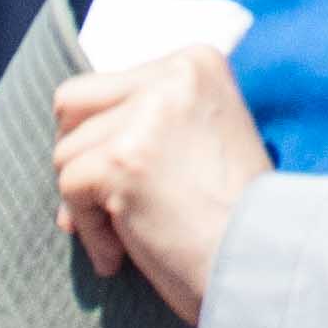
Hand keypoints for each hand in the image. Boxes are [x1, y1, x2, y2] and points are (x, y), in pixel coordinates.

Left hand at [52, 35, 271, 320]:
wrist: (262, 264)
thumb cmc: (236, 217)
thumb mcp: (208, 137)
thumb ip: (153, 118)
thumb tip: (71, 134)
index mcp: (195, 63)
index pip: (103, 86)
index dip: (102, 138)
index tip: (128, 182)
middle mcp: (171, 78)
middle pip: (72, 109)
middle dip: (80, 158)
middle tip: (106, 205)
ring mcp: (144, 119)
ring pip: (65, 154)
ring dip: (86, 205)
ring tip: (127, 237)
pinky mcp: (121, 161)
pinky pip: (69, 189)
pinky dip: (90, 232)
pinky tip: (121, 255)